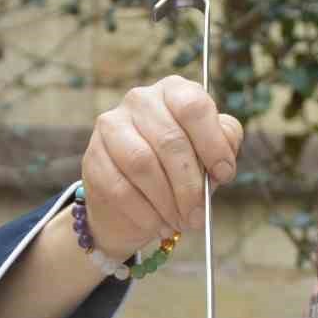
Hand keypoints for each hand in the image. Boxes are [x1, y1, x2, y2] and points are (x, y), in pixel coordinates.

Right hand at [80, 75, 243, 257]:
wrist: (133, 202)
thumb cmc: (178, 171)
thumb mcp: (208, 156)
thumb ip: (223, 145)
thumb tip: (224, 155)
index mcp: (173, 91)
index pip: (193, 106)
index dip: (213, 143)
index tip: (224, 175)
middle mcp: (140, 100)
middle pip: (170, 141)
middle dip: (190, 186)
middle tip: (199, 216)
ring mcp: (112, 126)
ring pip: (143, 164)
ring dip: (167, 202)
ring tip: (180, 223)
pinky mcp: (93, 157)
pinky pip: (120, 188)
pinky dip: (145, 213)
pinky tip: (159, 225)